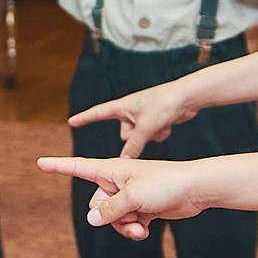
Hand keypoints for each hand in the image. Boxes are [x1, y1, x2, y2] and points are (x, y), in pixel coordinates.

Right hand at [36, 154, 202, 239]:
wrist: (194, 189)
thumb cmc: (165, 184)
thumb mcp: (133, 198)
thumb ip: (109, 210)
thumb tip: (91, 220)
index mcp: (110, 170)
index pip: (78, 167)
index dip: (58, 166)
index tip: (39, 162)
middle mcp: (116, 181)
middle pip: (96, 205)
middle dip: (109, 217)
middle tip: (131, 216)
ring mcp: (128, 195)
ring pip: (111, 218)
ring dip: (124, 227)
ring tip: (141, 228)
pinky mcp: (140, 207)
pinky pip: (126, 223)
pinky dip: (134, 228)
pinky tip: (147, 229)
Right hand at [65, 78, 197, 158]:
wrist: (186, 97)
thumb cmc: (164, 104)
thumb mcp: (145, 127)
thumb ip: (133, 145)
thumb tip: (123, 160)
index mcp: (122, 106)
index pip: (97, 113)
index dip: (84, 119)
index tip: (71, 122)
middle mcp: (130, 112)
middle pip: (124, 135)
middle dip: (135, 138)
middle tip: (148, 126)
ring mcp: (142, 118)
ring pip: (138, 139)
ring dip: (149, 136)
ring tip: (160, 123)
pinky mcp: (153, 123)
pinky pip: (150, 137)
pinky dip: (158, 133)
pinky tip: (167, 124)